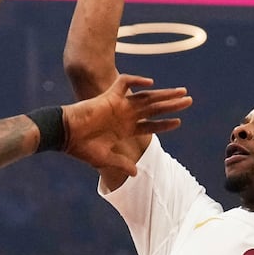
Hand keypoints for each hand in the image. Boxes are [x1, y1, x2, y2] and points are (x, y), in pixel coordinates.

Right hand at [62, 74, 191, 176]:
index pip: (151, 125)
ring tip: (181, 91)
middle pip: (154, 108)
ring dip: (164, 94)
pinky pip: (125, 83)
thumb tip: (136, 174)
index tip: (180, 122)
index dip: (165, 124)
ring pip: (146, 96)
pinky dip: (137, 80)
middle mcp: (126, 116)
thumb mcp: (105, 158)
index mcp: (126, 129)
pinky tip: (150, 82)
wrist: (64, 134)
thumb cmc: (81, 147)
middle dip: (172, 105)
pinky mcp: (110, 96)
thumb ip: (121, 164)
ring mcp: (119, 105)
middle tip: (189, 100)